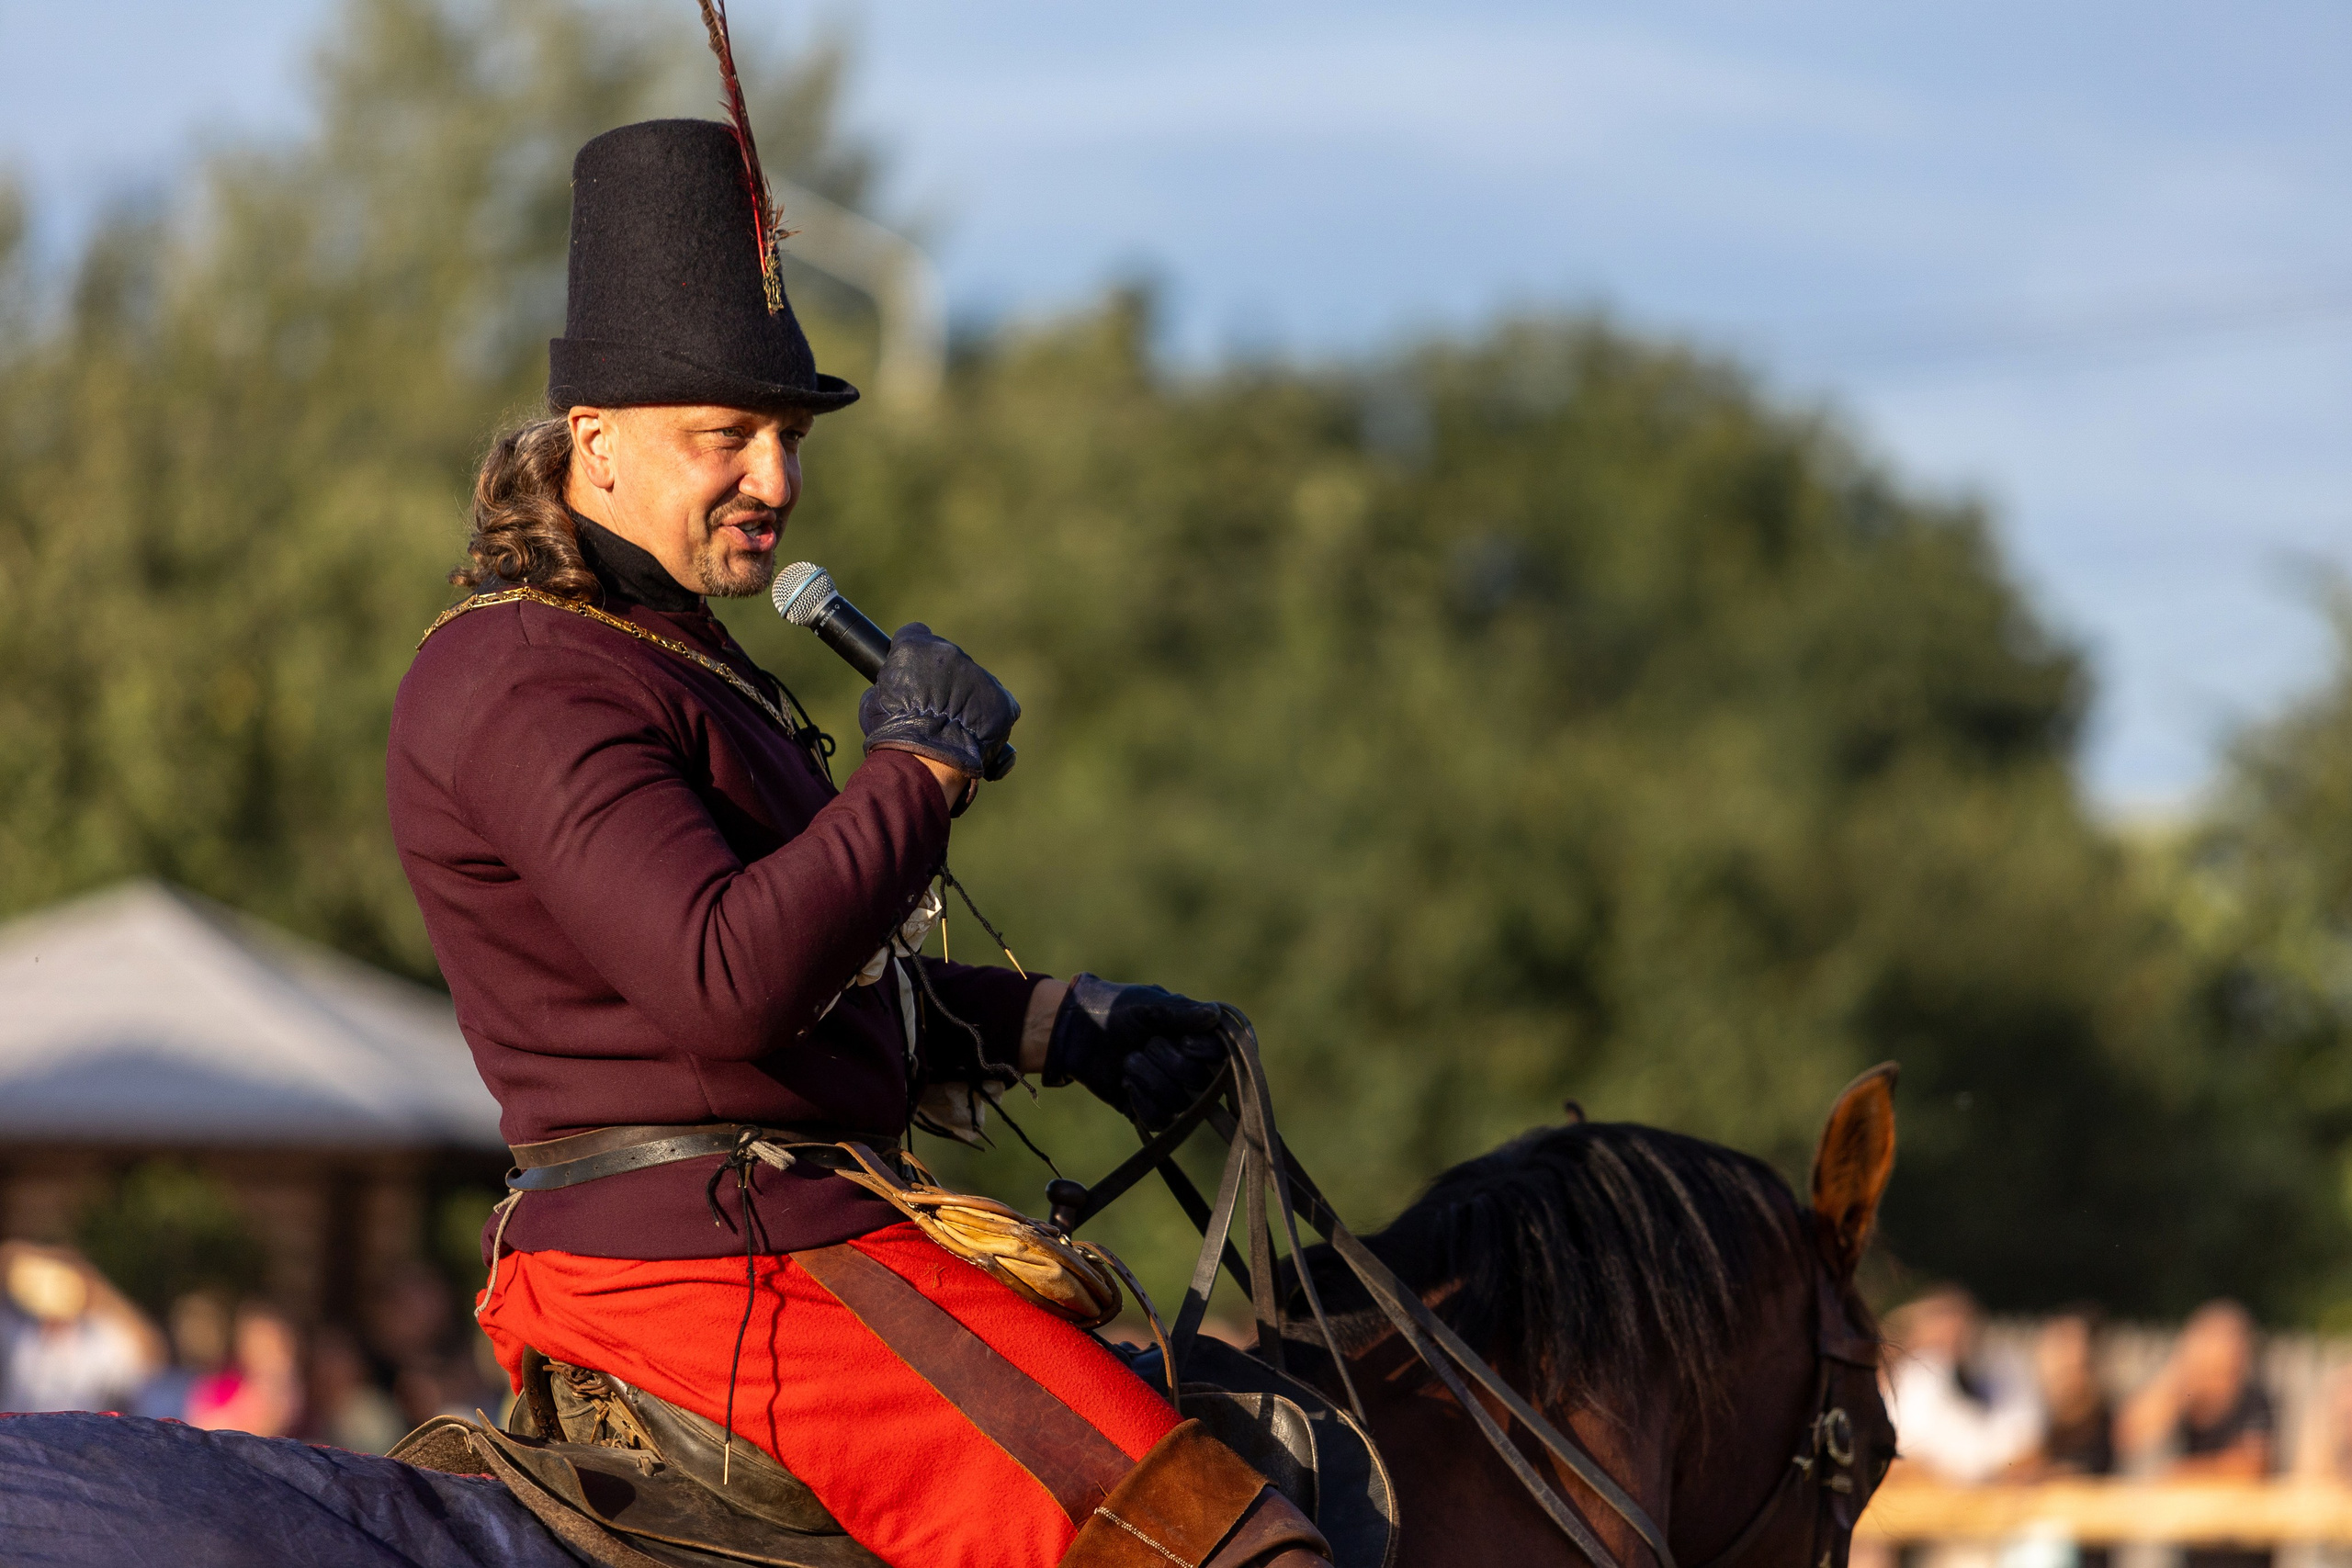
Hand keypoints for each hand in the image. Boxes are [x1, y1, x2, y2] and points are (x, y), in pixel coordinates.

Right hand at [858, 623, 1019, 783]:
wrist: (925, 760)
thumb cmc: (892, 736)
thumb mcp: (872, 704)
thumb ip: (887, 685)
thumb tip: (891, 689)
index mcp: (913, 648)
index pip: (916, 634)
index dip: (914, 657)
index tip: (913, 673)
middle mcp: (950, 653)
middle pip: (949, 659)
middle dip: (942, 679)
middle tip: (934, 708)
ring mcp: (980, 675)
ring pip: (974, 681)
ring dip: (965, 698)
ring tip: (953, 728)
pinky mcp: (1003, 701)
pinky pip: (999, 705)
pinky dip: (989, 718)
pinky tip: (975, 735)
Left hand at [1043, 974, 1228, 1128]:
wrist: (1078, 1032)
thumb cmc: (1118, 1009)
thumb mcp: (1149, 1003)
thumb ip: (1181, 1011)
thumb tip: (1214, 1015)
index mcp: (1200, 1038)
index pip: (1223, 1056)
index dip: (1204, 1053)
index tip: (1182, 1040)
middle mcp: (1195, 1068)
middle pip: (1200, 1082)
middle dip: (1166, 1060)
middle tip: (1146, 1044)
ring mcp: (1176, 1093)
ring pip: (1179, 1102)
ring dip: (1148, 1078)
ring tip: (1129, 1060)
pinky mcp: (1155, 1113)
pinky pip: (1161, 1120)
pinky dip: (1140, 1100)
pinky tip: (1126, 1082)